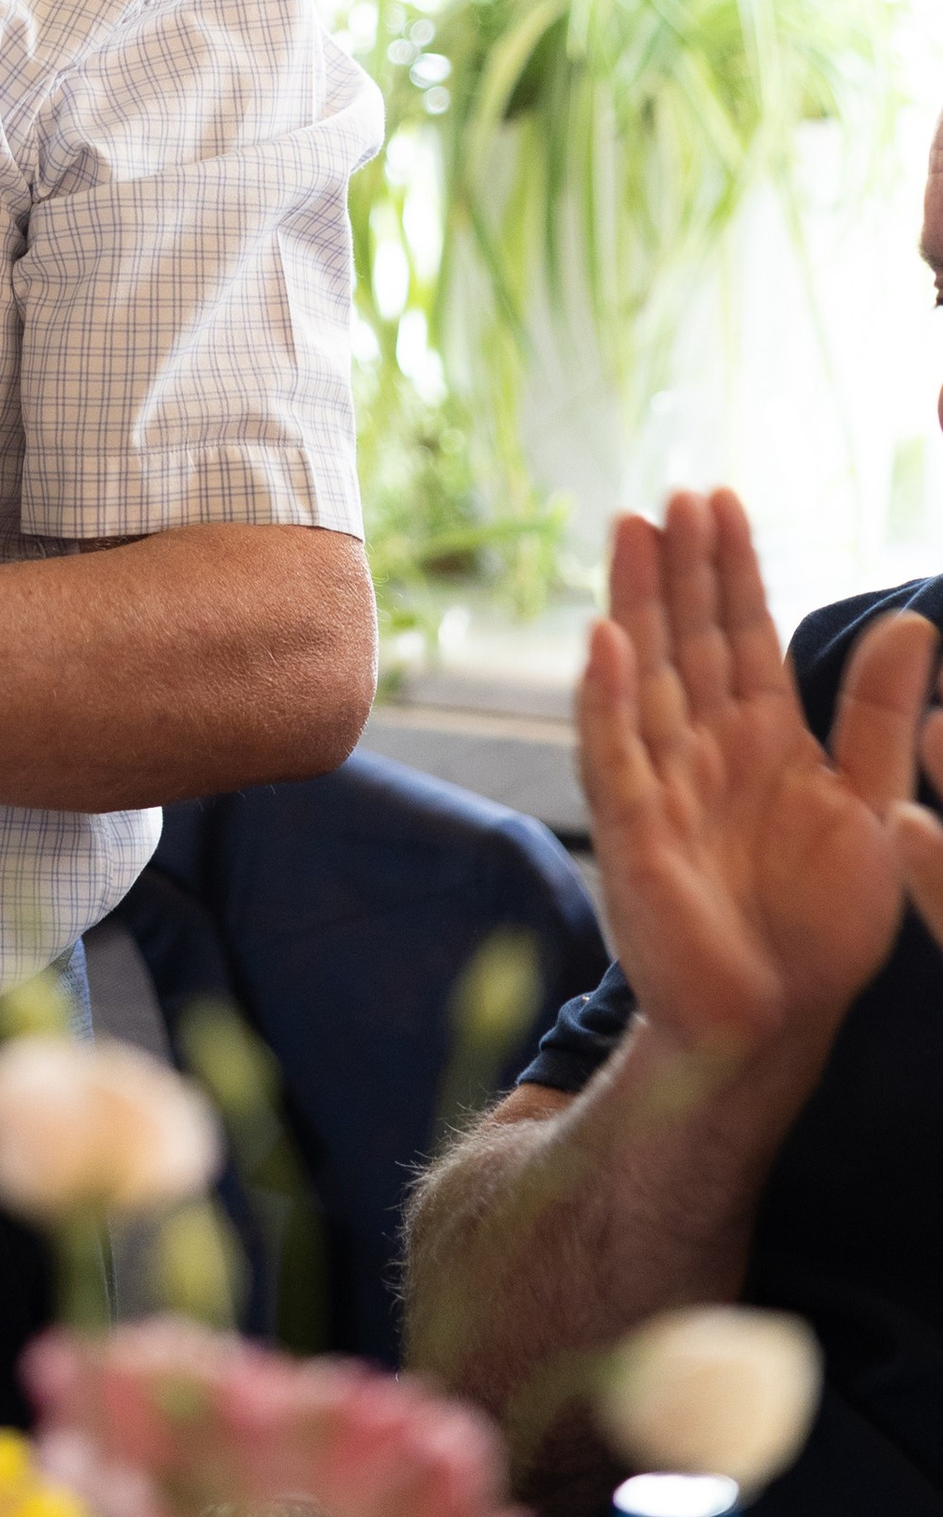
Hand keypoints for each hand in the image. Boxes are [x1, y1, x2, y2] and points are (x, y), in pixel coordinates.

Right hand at [583, 488, 932, 1071]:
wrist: (778, 1020)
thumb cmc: (819, 921)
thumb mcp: (871, 805)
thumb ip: (881, 714)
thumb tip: (915, 621)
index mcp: (760, 736)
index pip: (740, 632)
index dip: (729, 568)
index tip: (718, 499)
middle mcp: (704, 747)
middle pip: (684, 637)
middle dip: (677, 567)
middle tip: (669, 496)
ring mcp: (664, 784)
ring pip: (645, 676)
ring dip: (634, 604)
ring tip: (631, 531)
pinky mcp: (637, 833)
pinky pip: (617, 755)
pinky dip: (607, 698)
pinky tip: (605, 641)